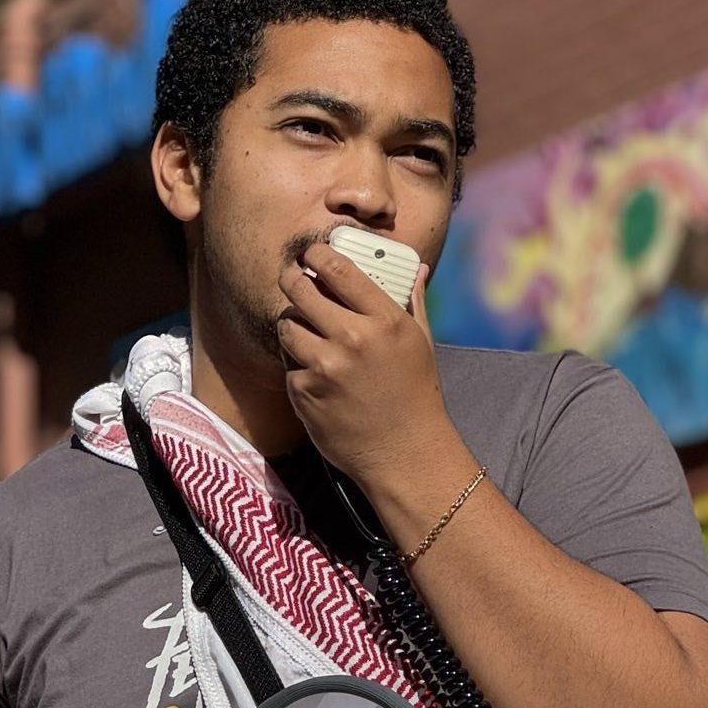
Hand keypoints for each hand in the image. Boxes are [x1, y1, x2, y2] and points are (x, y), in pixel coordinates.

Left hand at [275, 241, 453, 487]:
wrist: (405, 453)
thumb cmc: (416, 395)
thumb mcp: (420, 343)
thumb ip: (411, 301)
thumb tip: (414, 267)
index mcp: (384, 320)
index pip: (337, 268)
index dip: (316, 254)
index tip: (310, 254)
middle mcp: (352, 338)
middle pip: (300, 290)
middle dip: (292, 279)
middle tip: (292, 279)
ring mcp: (325, 367)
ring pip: (287, 326)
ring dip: (293, 326)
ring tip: (308, 334)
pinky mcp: (305, 393)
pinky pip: (290, 366)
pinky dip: (299, 368)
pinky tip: (319, 378)